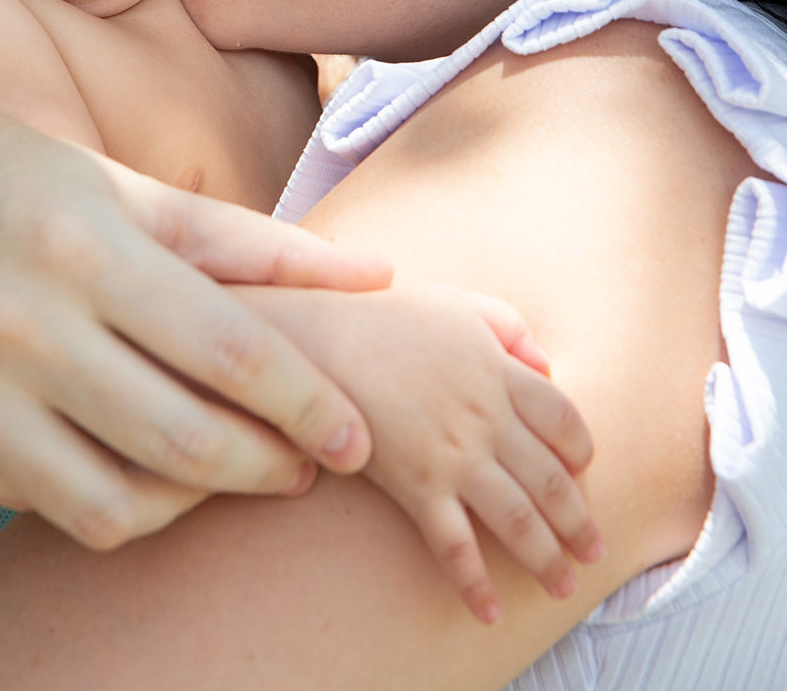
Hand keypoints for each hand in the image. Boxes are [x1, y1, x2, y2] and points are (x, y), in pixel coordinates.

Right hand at [0, 90, 394, 547]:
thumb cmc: (11, 170)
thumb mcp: (124, 185)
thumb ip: (249, 241)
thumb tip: (379, 274)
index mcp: (84, 244)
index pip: (229, 352)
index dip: (308, 404)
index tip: (354, 436)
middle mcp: (15, 322)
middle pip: (181, 443)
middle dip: (267, 468)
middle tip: (306, 465)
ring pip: (107, 508)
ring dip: (189, 505)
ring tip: (220, 468)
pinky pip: (32, 503)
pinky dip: (94, 491)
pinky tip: (122, 454)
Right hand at [318, 282, 600, 623]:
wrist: (319, 338)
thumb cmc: (383, 316)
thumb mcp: (454, 301)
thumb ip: (507, 325)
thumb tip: (545, 362)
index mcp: (498, 371)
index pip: (563, 419)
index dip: (580, 451)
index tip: (582, 473)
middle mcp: (486, 418)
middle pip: (550, 480)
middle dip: (577, 523)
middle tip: (593, 552)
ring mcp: (454, 455)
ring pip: (517, 519)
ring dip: (546, 559)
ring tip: (563, 586)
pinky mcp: (416, 484)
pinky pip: (454, 544)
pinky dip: (476, 582)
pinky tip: (489, 610)